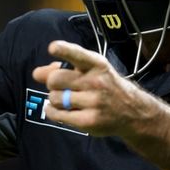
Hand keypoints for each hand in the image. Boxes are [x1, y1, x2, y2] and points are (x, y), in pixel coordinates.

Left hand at [32, 40, 156, 136]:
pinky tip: (59, 109)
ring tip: (66, 100)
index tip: (53, 48)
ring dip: (55, 99)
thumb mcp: (90, 70)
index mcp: (97, 64)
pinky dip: (52, 112)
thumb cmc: (104, 85)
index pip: (78, 54)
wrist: (131, 111)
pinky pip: (57, 114)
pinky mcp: (89, 121)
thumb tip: (37, 73)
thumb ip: (63, 67)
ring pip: (54, 98)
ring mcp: (94, 103)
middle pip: (55, 79)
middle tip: (61, 87)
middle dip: (52, 83)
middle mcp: (96, 82)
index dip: (64, 50)